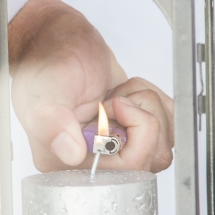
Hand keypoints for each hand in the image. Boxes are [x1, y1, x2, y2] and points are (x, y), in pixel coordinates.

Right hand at [9, 0, 172, 173]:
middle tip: (115, 98)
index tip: (111, 107)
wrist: (58, 41)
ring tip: (117, 94)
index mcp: (67, 163)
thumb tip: (71, 153)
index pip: (120, 174)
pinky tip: (126, 94)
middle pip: (148, 160)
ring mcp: (116, 148)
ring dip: (147, 108)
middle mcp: (93, 161)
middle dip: (142, 119)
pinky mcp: (133, 131)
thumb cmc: (46, 65)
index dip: (131, 138)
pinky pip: (169, 128)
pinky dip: (155, 101)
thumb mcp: (44, 92)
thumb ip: (53, 122)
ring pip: (162, 145)